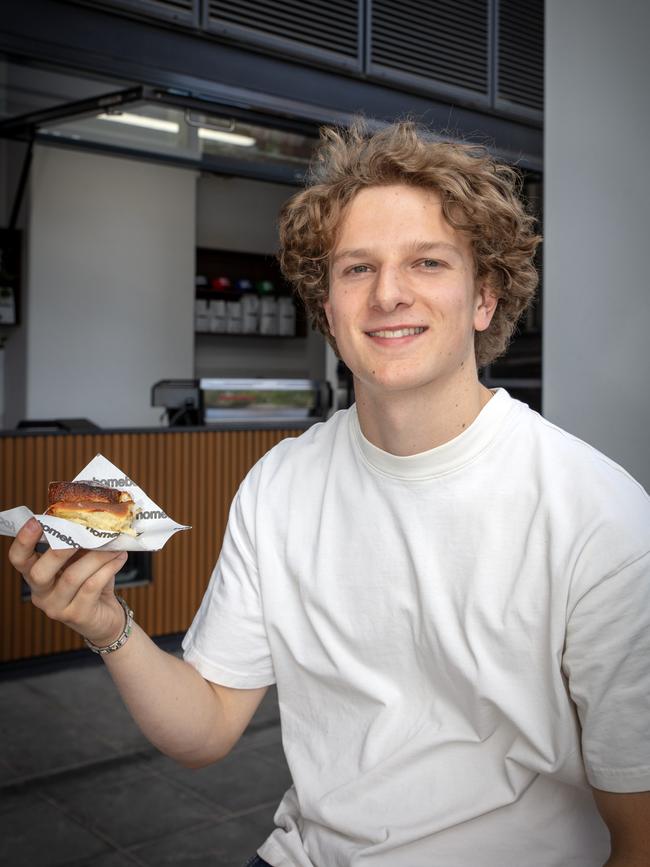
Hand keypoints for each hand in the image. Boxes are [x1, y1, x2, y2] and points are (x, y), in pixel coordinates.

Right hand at [8, 517, 128, 645]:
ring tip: (114, 543)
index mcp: (35, 575)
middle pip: (39, 572)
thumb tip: (88, 516)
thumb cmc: (90, 583)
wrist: (105, 618)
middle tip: (83, 531)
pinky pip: (92, 586)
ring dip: (96, 556)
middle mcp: (41, 594)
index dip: (23, 540)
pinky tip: (120, 557)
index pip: (18, 559)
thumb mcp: (79, 561)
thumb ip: (77, 543)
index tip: (37, 521)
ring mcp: (57, 608)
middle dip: (61, 549)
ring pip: (72, 576)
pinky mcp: (78, 615)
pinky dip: (108, 568)